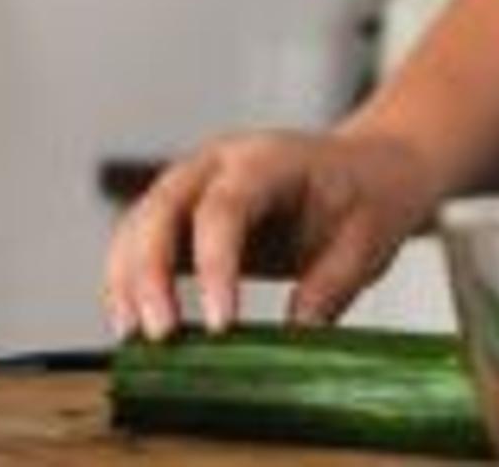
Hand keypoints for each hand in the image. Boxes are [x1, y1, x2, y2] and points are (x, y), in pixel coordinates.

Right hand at [101, 128, 439, 338]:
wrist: (370, 166)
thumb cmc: (371, 195)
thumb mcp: (370, 240)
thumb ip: (333, 285)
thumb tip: (294, 336)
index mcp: (268, 160)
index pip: (225, 208)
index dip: (216, 265)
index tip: (219, 325)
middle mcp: (218, 164)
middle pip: (163, 208)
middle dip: (150, 273)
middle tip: (158, 335)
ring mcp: (194, 184)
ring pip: (139, 223)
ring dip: (126, 279)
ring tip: (131, 338)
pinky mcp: (185, 214)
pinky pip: (142, 241)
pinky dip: (128, 281)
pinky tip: (131, 324)